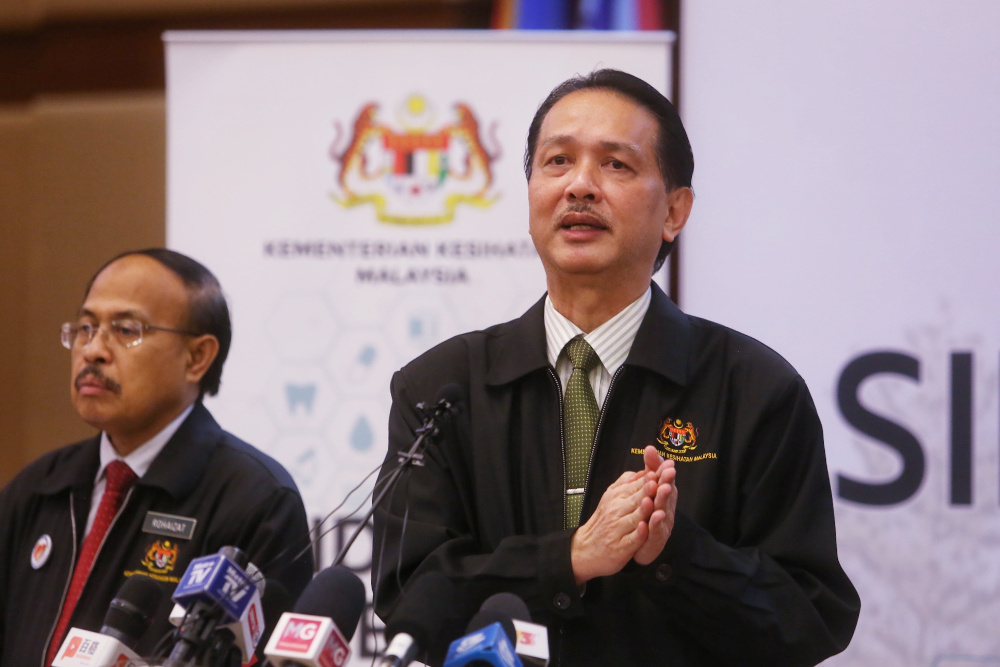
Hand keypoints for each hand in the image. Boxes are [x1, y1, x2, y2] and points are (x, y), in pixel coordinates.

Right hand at [571, 471, 652, 584]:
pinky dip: (638, 534)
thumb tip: (643, 470)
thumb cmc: (604, 520)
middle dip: (650, 489)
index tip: (664, 468)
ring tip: (654, 501)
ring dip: (645, 509)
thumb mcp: (611, 496)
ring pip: (635, 517)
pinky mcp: (621, 547)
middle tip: (663, 480)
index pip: (637, 485)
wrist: (586, 548)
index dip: (651, 477)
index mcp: (617, 496)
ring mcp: (618, 528)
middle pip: (637, 498)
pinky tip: (645, 528)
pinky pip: (631, 539)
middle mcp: (617, 510)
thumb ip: (627, 483)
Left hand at [633, 446, 677, 565]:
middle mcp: (666, 508)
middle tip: (669, 472)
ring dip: (662, 501)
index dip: (665, 471)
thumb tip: (650, 448)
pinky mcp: (656, 540)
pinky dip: (654, 524)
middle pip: (667, 494)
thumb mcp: (648, 489)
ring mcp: (662, 525)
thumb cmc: (648, 513)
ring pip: (663, 511)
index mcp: (663, 495)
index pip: (665, 480)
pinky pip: (656, 532)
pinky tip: (652, 518)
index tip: (667, 461)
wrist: (640, 544)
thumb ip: (650, 470)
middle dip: (668, 482)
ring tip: (661, 490)